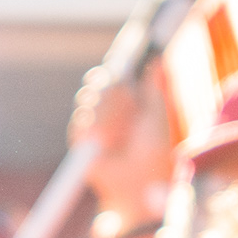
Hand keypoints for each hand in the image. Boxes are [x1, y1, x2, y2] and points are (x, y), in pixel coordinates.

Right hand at [70, 63, 173, 225]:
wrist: (142, 178)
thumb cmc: (154, 149)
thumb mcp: (156, 114)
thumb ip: (153, 87)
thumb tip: (157, 59)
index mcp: (124, 101)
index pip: (110, 76)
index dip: (112, 71)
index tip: (119, 66)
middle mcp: (106, 110)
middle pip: (97, 82)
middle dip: (110, 88)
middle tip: (124, 96)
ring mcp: (91, 125)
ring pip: (87, 99)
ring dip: (105, 110)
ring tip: (120, 129)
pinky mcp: (80, 141)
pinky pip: (80, 122)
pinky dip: (94, 127)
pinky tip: (106, 140)